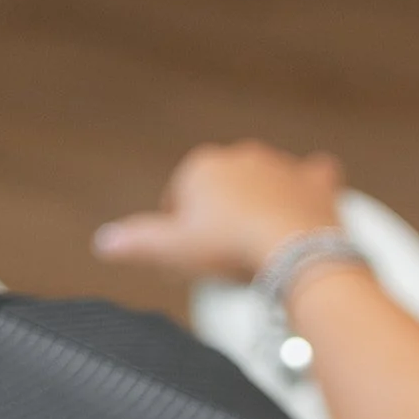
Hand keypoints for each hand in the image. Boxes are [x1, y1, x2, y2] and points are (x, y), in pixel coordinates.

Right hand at [92, 141, 343, 278]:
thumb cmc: (230, 250)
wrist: (295, 251)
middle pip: (222, 192)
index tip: (191, 261)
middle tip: (226, 258)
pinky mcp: (317, 183)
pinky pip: (314, 177)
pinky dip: (309, 189)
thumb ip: (137, 243)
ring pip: (264, 184)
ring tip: (260, 244)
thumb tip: (102, 243)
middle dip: (221, 218)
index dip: (182, 232)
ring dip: (260, 205)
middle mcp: (241, 157)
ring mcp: (281, 167)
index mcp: (201, 167)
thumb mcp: (174, 251)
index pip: (181, 199)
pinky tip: (307, 203)